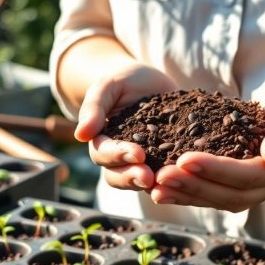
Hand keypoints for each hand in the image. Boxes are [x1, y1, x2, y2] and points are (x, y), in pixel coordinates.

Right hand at [75, 63, 177, 190]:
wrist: (153, 80)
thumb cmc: (125, 80)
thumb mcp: (109, 85)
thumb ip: (94, 107)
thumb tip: (80, 135)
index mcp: (102, 140)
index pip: (103, 154)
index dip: (118, 156)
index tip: (137, 153)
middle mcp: (119, 157)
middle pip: (117, 176)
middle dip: (133, 177)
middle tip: (149, 177)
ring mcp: (142, 163)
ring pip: (139, 182)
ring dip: (150, 184)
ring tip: (165, 181)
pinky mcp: (163, 162)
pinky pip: (164, 177)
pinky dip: (171, 179)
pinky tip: (184, 177)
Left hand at [149, 82, 264, 211]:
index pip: (246, 176)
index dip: (215, 170)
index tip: (184, 159)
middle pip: (229, 194)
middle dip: (193, 186)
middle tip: (161, 175)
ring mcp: (252, 192)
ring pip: (217, 201)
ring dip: (186, 195)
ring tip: (156, 187)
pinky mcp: (236, 190)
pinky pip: (211, 198)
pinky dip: (186, 196)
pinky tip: (161, 191)